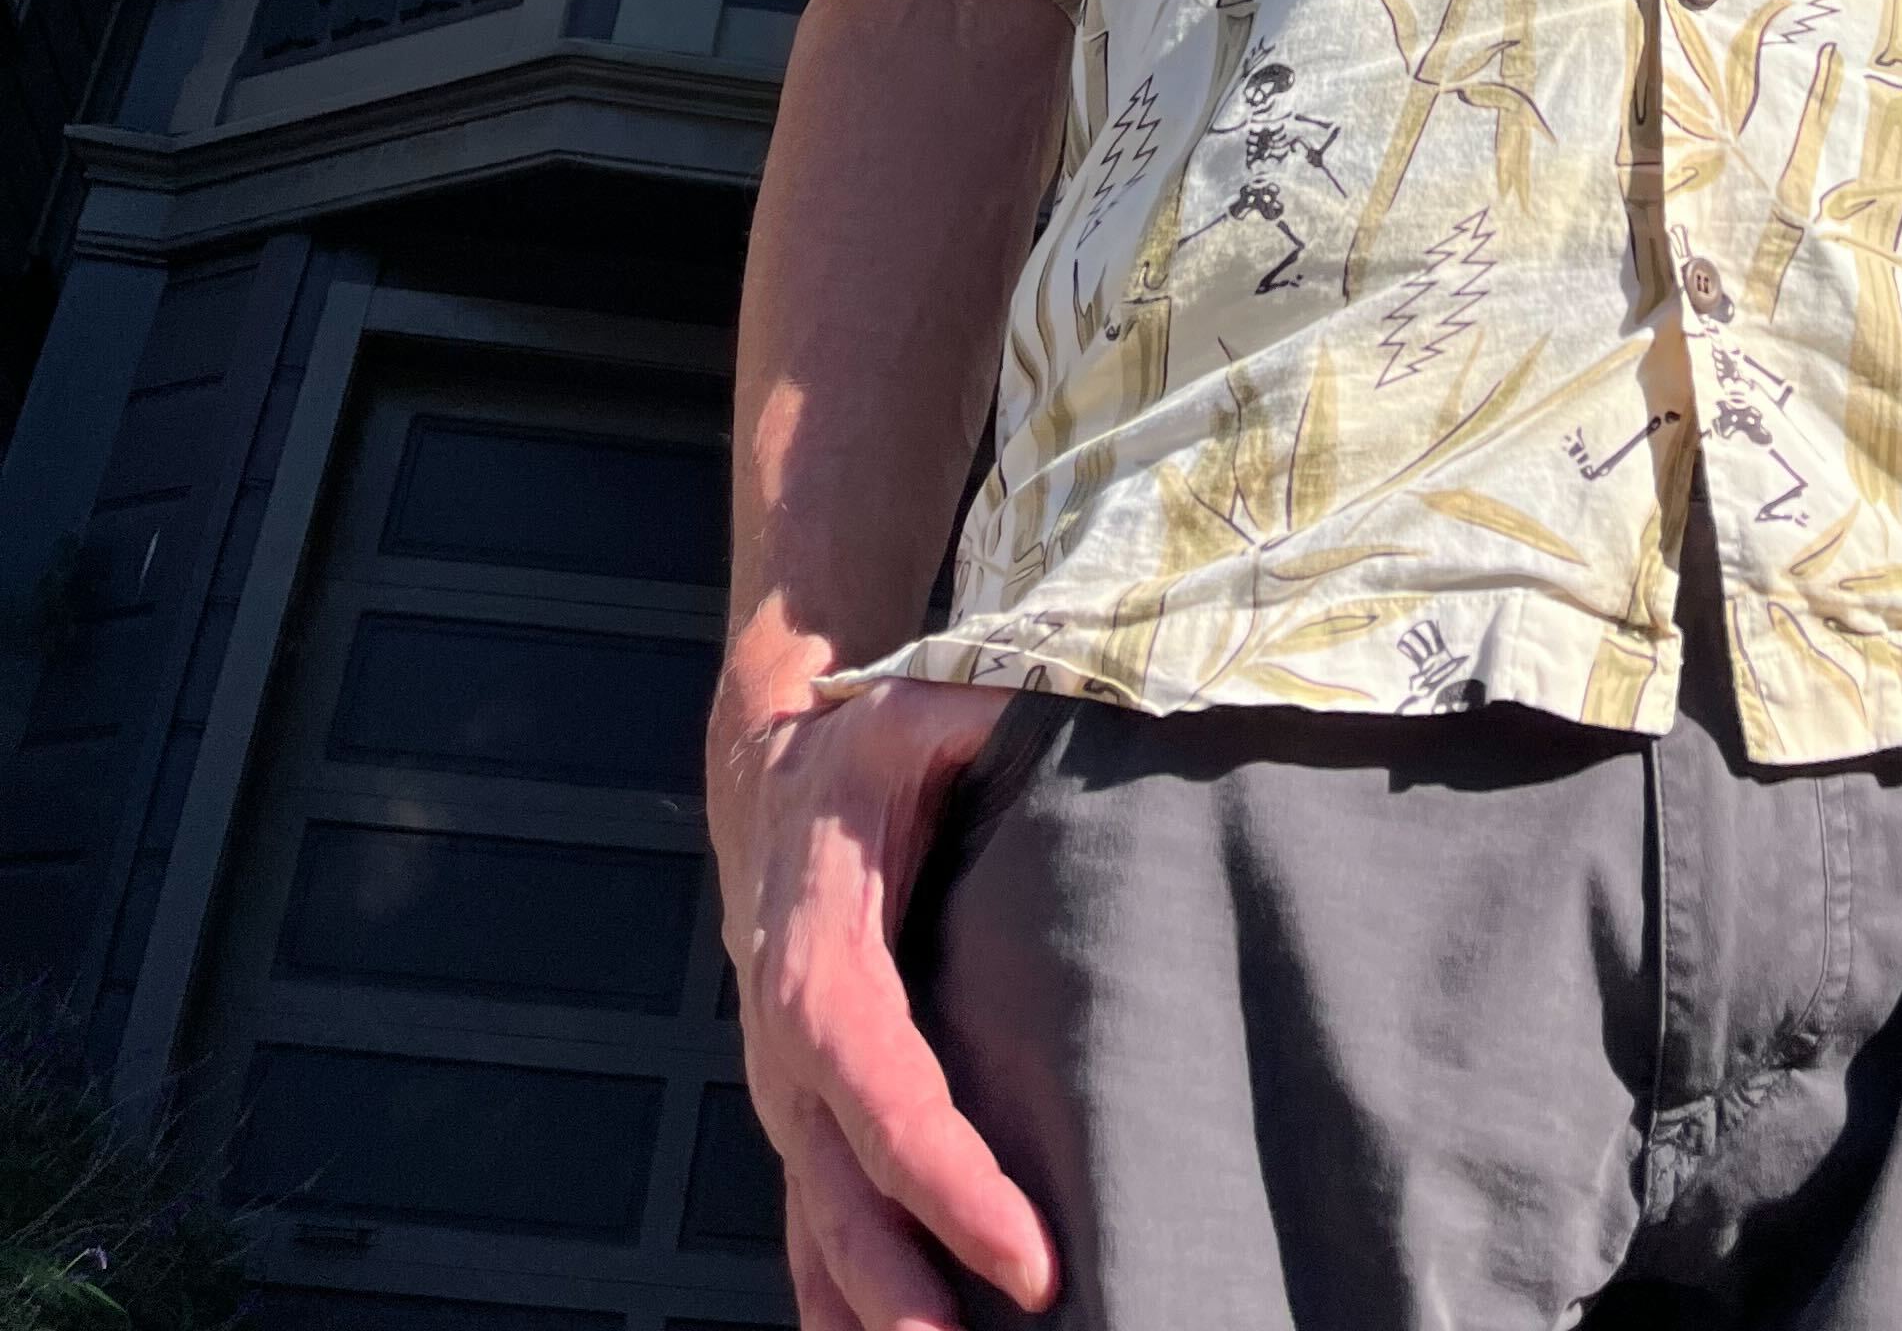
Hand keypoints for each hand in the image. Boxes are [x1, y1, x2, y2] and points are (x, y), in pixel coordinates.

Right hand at [711, 673, 1059, 1329]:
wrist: (773, 780)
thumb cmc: (863, 749)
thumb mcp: (916, 707)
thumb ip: (978, 706)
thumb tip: (1059, 701)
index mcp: (819, 959)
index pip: (880, 1091)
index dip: (946, 1179)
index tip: (1028, 1251)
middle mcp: (789, 1049)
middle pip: (840, 1197)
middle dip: (914, 1288)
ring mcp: (789, 1097)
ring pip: (817, 1235)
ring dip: (874, 1316)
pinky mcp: (806, 1120)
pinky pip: (816, 1230)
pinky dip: (849, 1304)